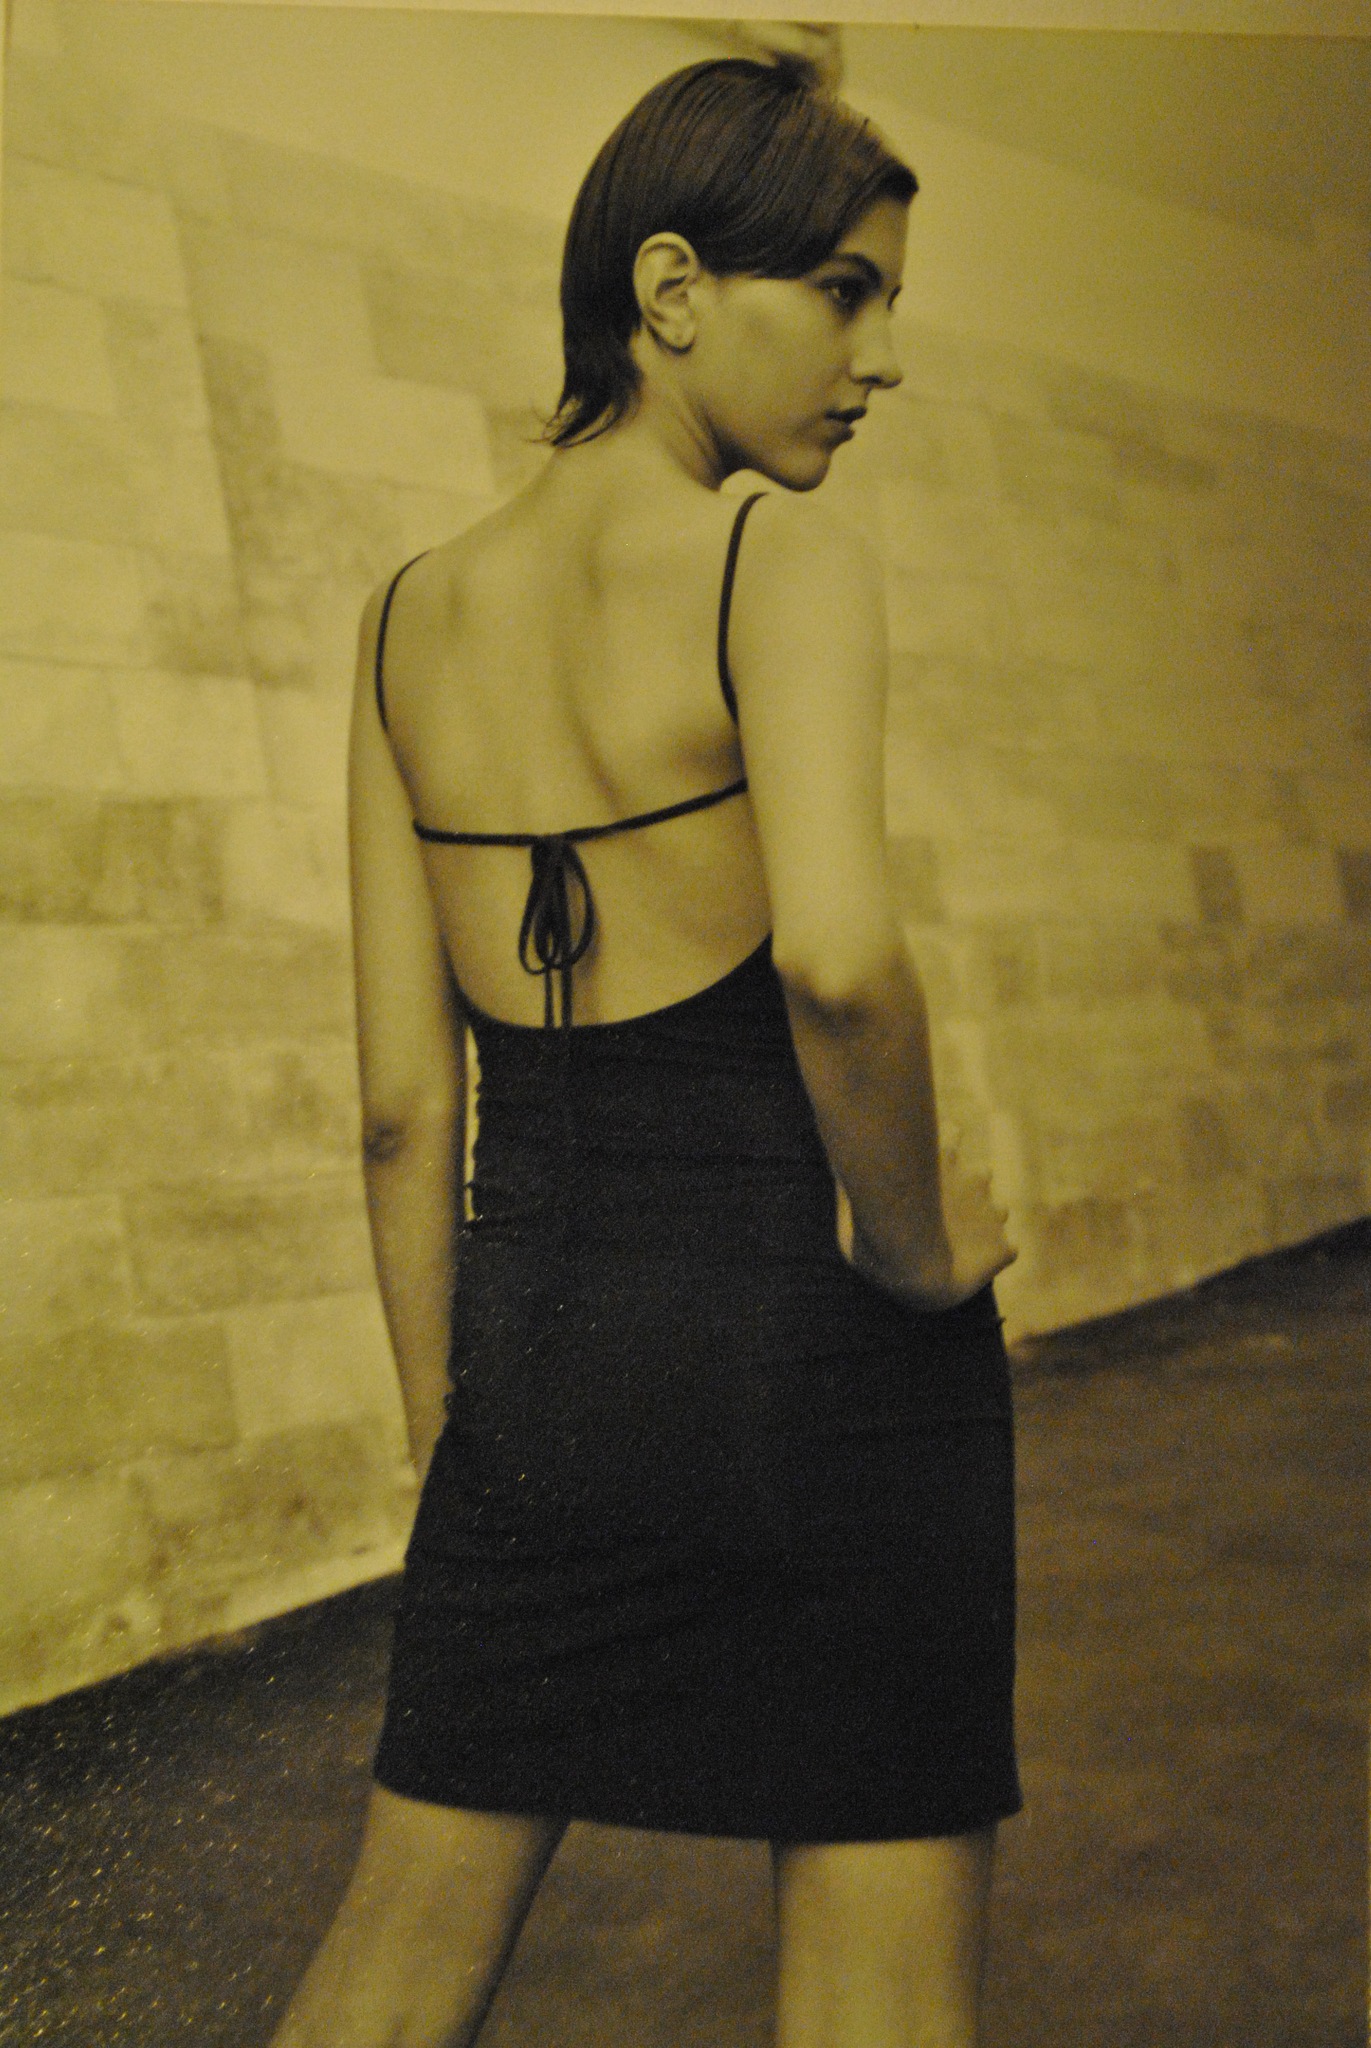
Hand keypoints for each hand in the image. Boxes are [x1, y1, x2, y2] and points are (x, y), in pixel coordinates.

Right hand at [834, 1146, 1015, 1311]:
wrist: (912, 1265)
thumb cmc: (873, 1233)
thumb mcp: (852, 1197)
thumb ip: (852, 1184)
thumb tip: (835, 1164)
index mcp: (943, 1156)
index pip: (952, 1132)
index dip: (944, 1146)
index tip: (930, 1163)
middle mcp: (975, 1177)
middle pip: (981, 1174)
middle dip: (966, 1192)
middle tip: (942, 1217)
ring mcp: (992, 1212)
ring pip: (995, 1212)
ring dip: (978, 1225)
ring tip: (952, 1250)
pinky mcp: (1002, 1246)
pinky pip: (1004, 1250)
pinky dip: (990, 1258)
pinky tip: (967, 1271)